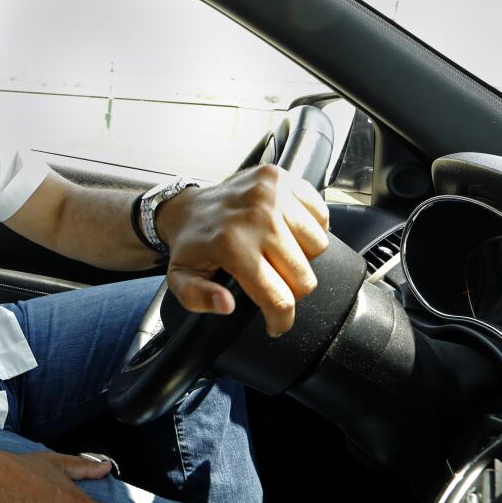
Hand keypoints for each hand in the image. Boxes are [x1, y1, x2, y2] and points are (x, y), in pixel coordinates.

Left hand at [156, 164, 330, 335]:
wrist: (186, 206)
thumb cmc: (189, 245)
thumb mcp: (180, 278)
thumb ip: (198, 298)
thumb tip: (227, 304)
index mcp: (231, 244)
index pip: (278, 298)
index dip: (281, 320)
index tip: (276, 324)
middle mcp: (256, 216)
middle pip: (304, 276)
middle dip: (291, 290)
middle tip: (272, 283)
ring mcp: (273, 193)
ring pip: (318, 246)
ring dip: (302, 256)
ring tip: (277, 253)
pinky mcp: (283, 178)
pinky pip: (321, 215)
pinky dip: (310, 228)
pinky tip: (286, 231)